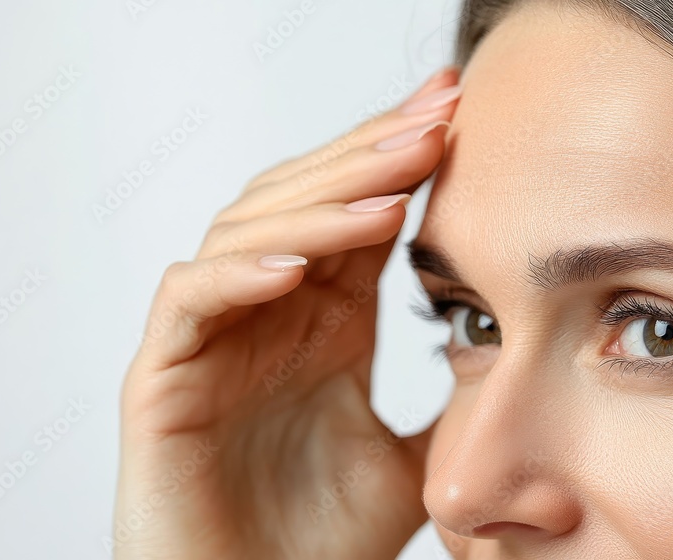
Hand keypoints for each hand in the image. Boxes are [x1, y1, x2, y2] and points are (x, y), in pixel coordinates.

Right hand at [112, 68, 461, 559]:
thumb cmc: (316, 541)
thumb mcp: (409, 458)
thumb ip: (446, 403)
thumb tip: (511, 359)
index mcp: (322, 320)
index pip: (356, 214)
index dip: (400, 161)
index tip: (457, 115)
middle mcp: (265, 314)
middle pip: (303, 202)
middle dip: (368, 157)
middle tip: (433, 119)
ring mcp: (210, 341)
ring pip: (245, 236)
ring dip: (316, 210)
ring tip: (387, 193)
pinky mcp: (161, 382)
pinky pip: (188, 305)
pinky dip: (236, 278)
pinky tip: (296, 270)